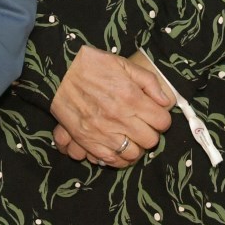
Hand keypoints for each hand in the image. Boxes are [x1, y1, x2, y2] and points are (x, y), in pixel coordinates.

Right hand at [48, 45, 171, 168]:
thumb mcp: (124, 64)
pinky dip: (118, 157)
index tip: (155, 114)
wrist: (59, 72)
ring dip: (135, 146)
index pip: (162, 121)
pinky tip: (117, 147)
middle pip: (150, 140)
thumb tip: (165, 101)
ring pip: (133, 154)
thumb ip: (149, 82)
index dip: (161, 118)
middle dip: (150, 132)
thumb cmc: (92, 65)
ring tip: (130, 137)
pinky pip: (111, 160)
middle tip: (142, 125)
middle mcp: (120, 118)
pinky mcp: (88, 141)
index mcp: (132, 98)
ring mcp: (104, 132)